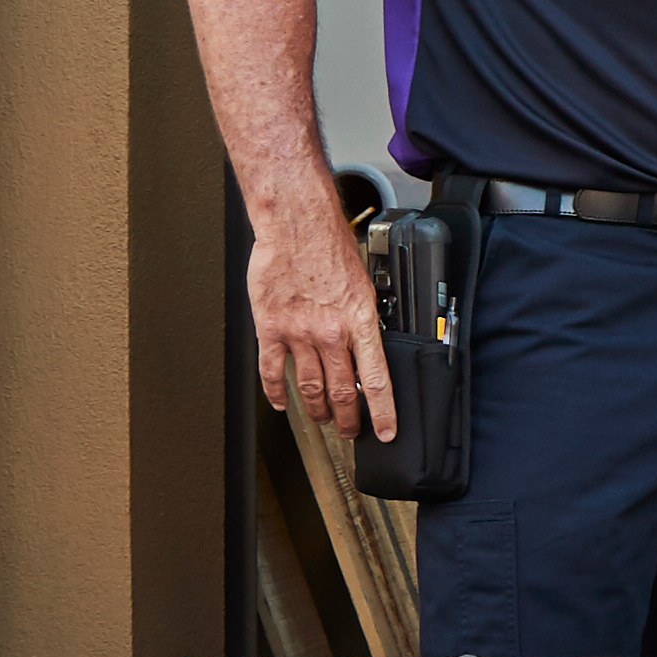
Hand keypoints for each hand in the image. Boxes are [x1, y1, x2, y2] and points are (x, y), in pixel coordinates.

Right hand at [247, 199, 393, 443]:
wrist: (297, 224)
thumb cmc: (331, 246)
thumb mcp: (364, 284)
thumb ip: (363, 318)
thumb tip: (368, 345)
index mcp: (361, 322)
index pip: (377, 380)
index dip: (383, 412)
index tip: (385, 432)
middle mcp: (331, 333)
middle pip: (342, 392)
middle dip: (347, 419)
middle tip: (349, 431)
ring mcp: (299, 333)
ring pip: (310, 388)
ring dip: (317, 410)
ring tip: (321, 420)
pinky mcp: (271, 328)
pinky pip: (272, 371)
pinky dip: (275, 392)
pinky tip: (281, 403)